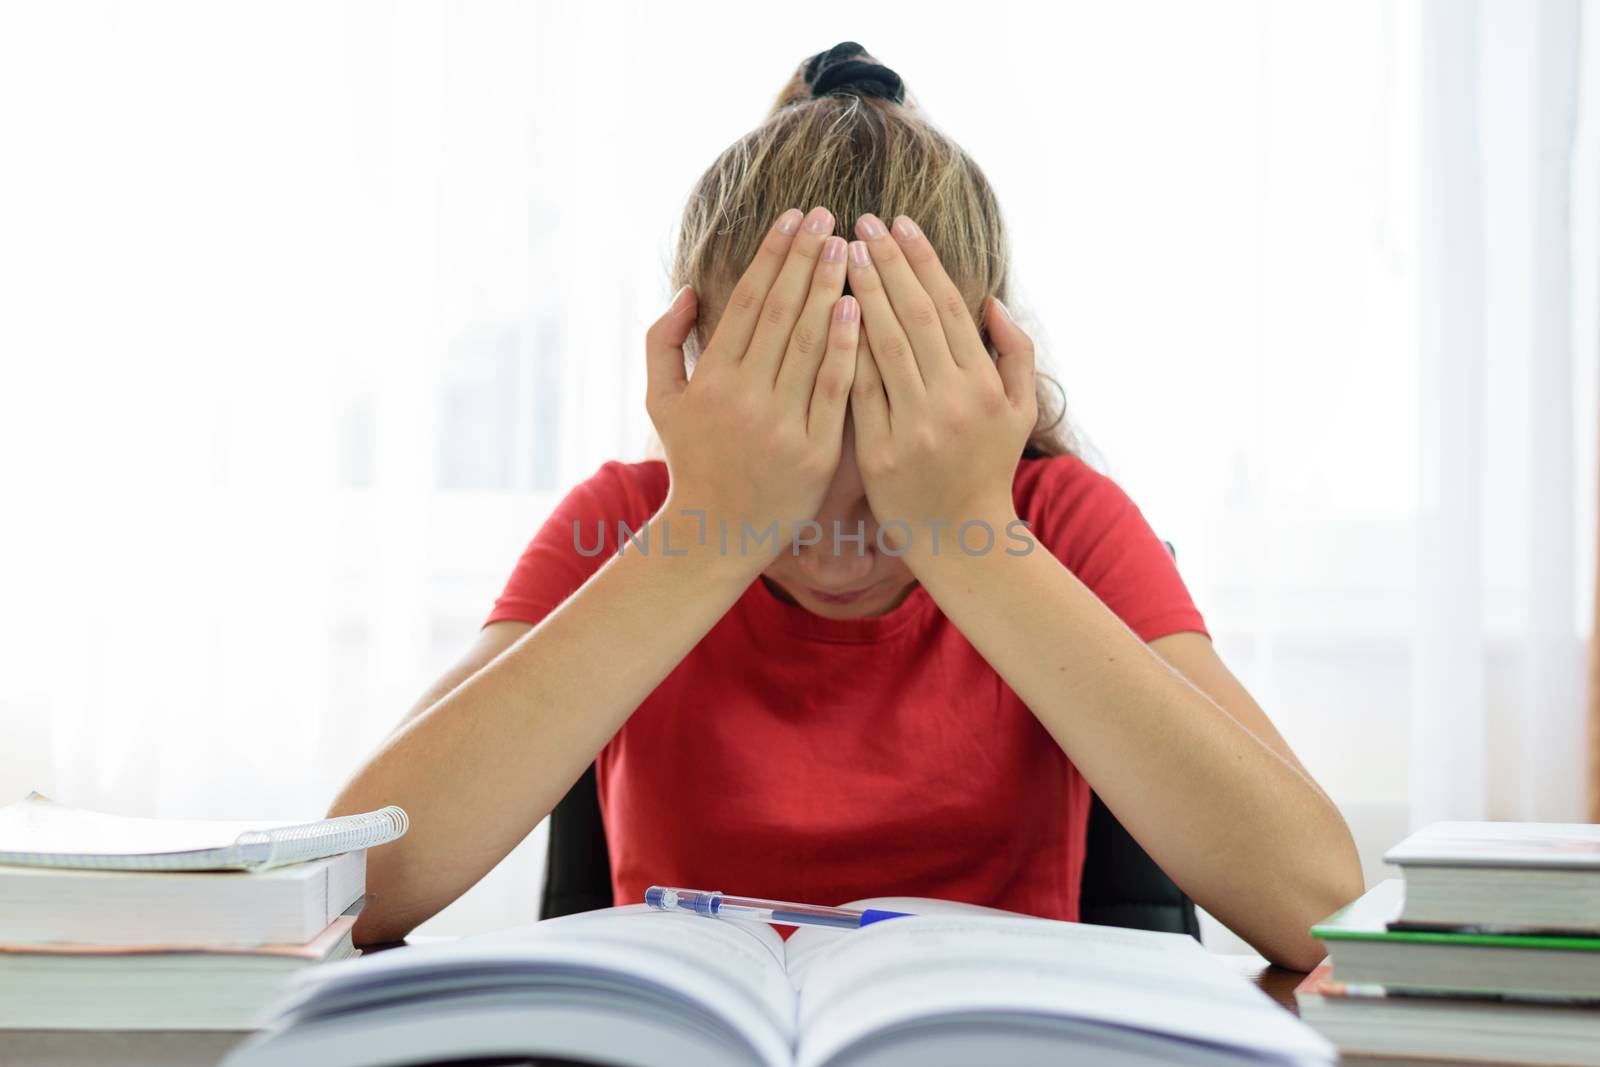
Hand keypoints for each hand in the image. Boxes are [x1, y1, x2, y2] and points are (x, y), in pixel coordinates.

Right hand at [644, 206, 858, 562]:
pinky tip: (858, 308)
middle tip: (829, 216)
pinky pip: (834, 391)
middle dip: (805, 258)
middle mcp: (744, 397)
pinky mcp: (815, 452)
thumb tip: (688, 290)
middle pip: (781, 312)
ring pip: (810, 344)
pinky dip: (846, 348)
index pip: (748, 301)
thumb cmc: (693, 461)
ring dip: (830, 289)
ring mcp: (781, 424)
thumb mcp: (661, 401)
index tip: (793, 217)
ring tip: (849, 248)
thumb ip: (663, 341)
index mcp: (711, 379)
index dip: (771, 254)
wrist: (716, 534)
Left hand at [845, 213, 1037, 557]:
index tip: (900, 225)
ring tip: (842, 253)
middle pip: (915, 317)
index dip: (923, 262)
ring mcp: (916, 427)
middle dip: (888, 264)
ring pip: (884, 346)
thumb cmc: (988, 470)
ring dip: (862, 293)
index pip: (951, 308)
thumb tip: (993, 302)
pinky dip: (843, 350)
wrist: (962, 540)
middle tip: (862, 222)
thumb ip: (1016, 354)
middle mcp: (952, 401)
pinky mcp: (880, 452)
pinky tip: (825, 312)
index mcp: (985, 385)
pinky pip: (858, 390)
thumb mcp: (1021, 412)